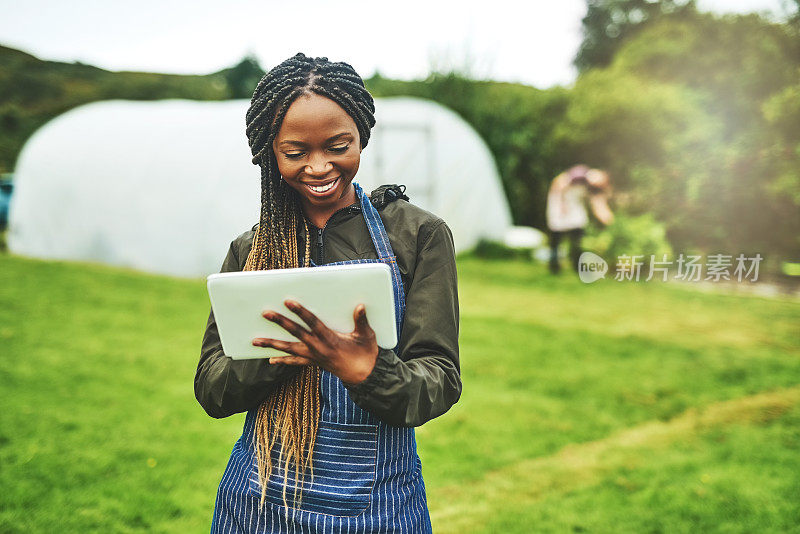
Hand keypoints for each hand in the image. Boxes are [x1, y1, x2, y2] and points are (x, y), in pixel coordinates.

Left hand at [252, 300, 378, 385]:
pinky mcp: (314, 363)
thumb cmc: (366, 354)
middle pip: (295, 333)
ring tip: (255, 340)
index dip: (301, 312)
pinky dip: (283, 360)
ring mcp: (314, 357)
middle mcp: (318, 348)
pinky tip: (271, 359)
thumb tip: (360, 306)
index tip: (288, 302)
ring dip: (272, 344)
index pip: (312, 322)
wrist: (364, 377)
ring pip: (289, 349)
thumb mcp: (367, 336)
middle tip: (265, 313)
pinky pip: (295, 362)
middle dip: (280, 322)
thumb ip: (361, 321)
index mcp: (330, 339)